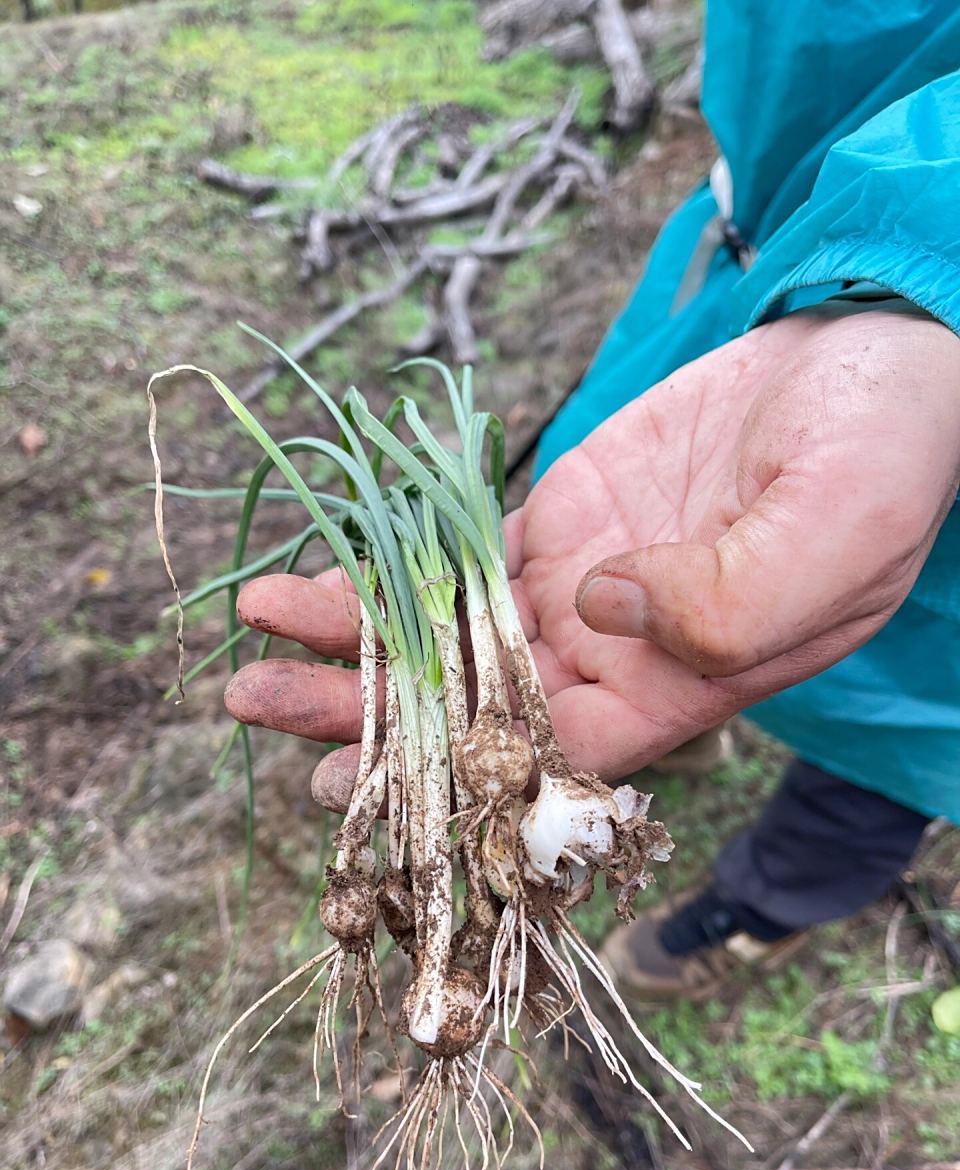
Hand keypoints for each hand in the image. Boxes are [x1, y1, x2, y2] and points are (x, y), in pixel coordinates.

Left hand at [224, 304, 959, 798]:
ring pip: (454, 625)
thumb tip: (598, 607)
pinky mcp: (562, 518)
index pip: (559, 750)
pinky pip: (464, 550)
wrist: (868, 361)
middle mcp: (621, 654)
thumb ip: (733, 592)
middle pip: (479, 699)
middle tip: (260, 703)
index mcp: (689, 684)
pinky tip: (323, 569)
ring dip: (358, 627)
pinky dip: (395, 560)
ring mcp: (584, 585)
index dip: (454, 767)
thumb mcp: (838, 528)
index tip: (352, 774)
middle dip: (369, 702)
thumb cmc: (882, 454)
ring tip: (255, 625)